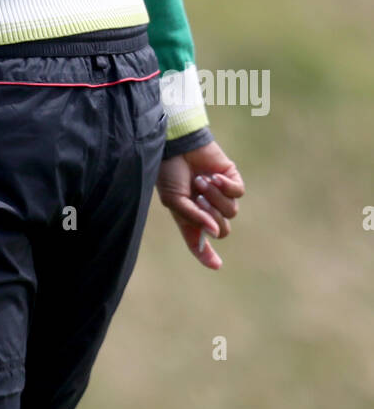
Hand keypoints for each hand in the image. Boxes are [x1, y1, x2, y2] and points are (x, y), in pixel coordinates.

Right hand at [155, 141, 244, 270]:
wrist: (176, 144)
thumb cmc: (169, 172)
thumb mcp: (174, 200)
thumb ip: (193, 218)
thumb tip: (213, 232)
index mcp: (190, 217)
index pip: (200, 242)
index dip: (207, 255)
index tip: (216, 264)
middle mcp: (207, 209)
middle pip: (222, 230)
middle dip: (210, 216)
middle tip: (197, 198)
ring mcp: (220, 195)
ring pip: (231, 212)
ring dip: (215, 198)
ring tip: (201, 182)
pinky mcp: (231, 179)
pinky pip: (238, 193)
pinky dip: (226, 187)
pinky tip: (214, 177)